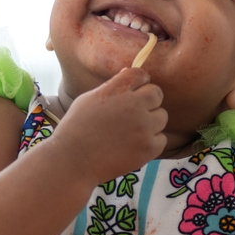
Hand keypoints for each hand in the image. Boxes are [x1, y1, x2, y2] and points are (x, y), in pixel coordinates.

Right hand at [50, 67, 167, 184]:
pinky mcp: (149, 147)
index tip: (136, 91)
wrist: (73, 160)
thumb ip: (112, 87)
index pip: (141, 74)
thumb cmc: (76, 129)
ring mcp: (143, 126)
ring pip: (162, 117)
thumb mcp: (89, 99)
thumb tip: (129, 75)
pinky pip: (161, 139)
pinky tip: (133, 146)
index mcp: (117, 89)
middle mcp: (133, 104)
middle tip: (135, 114)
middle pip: (156, 94)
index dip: (140, 82)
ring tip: (132, 133)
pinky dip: (150, 143)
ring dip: (151, 123)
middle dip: (148, 102)